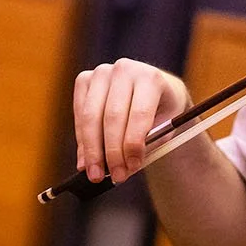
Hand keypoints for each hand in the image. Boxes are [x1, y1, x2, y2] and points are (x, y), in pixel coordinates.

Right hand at [73, 59, 189, 184]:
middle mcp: (124, 69)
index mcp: (150, 78)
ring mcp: (101, 72)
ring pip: (91, 116)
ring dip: (92, 149)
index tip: (132, 168)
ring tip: (95, 174)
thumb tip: (122, 168)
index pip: (139, 113)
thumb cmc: (161, 110)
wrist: (153, 88)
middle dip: (112, 152)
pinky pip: (79, 114)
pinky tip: (86, 161)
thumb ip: (147, 144)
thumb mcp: (166, 126)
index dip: (133, 143)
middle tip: (115, 176)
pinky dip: (82, 140)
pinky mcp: (84, 79)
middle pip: (112, 116)